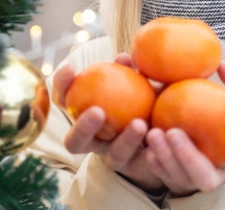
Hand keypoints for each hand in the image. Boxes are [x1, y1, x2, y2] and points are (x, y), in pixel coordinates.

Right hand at [52, 54, 163, 190]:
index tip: (71, 67)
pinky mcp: (138, 168)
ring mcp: (114, 157)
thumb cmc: (144, 97)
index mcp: (85, 116)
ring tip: (139, 123)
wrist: (163, 134)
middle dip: (83, 128)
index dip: (61, 85)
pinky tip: (159, 137)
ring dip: (125, 140)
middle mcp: (94, 141)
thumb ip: (130, 72)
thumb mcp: (139, 83)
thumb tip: (124, 57)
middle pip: (74, 142)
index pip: (65, 102)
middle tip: (98, 111)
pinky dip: (151, 150)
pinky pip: (142, 163)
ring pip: (113, 155)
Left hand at [144, 61, 224, 195]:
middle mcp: (220, 174)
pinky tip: (145, 146)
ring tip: (153, 133)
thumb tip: (223, 64)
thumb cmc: (222, 111)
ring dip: (165, 157)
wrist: (204, 131)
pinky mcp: (176, 181)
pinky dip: (155, 162)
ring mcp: (196, 181)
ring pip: (181, 178)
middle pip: (207, 178)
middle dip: (189, 157)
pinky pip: (163, 176)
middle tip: (174, 132)